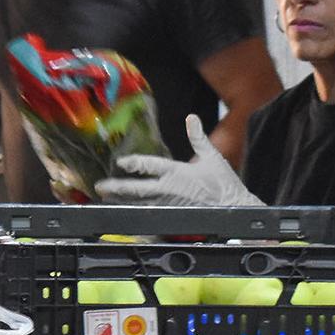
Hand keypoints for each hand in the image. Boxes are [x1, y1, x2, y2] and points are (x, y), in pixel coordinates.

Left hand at [96, 114, 259, 205]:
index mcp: (177, 173)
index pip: (150, 166)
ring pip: (139, 204)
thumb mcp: (212, 156)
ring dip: (121, 201)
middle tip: (101, 187)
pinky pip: (149, 216)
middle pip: (137, 189)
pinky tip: (124, 213)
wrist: (233, 208)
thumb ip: (198, 137)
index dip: (134, 164)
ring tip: (106, 198)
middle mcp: (169, 190)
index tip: (121, 162)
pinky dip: (135, 214)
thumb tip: (191, 118)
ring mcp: (169, 205)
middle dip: (117, 188)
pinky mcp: (172, 216)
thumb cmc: (223, 183)